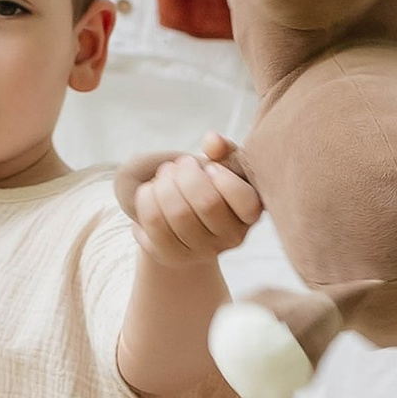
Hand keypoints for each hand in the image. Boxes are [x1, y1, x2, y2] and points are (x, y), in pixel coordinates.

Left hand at [127, 135, 260, 266]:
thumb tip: (212, 141)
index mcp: (250, 213)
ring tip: (165, 176)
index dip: (223, 178)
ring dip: (164, 184)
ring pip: (178, 214)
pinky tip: (150, 192)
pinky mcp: (172, 256)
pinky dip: (147, 199)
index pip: (246, 202)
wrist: (178, 210)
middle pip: (207, 203)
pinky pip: (154, 224)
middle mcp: (231, 238)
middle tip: (179, 165)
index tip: (210, 167)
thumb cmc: (205, 182)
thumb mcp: (221, 162)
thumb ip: (223, 148)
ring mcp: (201, 251)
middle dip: (186, 174)